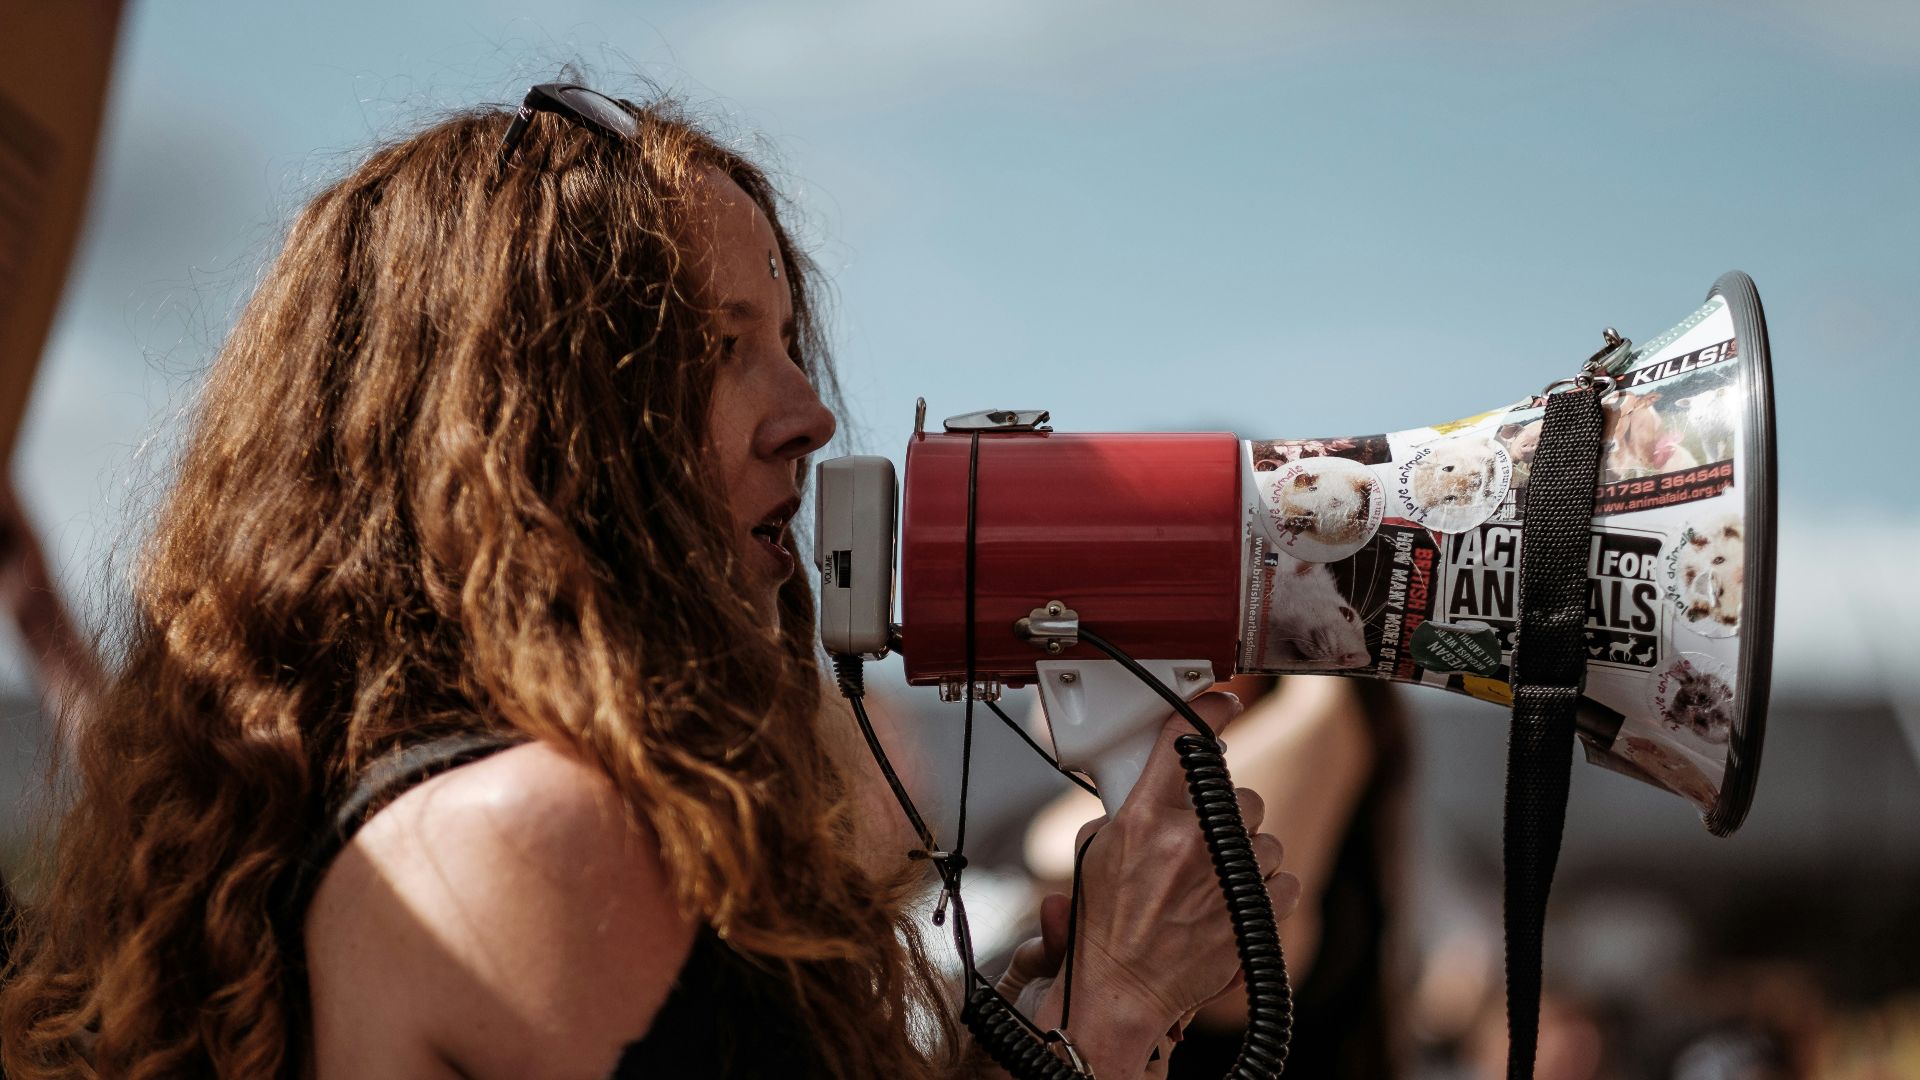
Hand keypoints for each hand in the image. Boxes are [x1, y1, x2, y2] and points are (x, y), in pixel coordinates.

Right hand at [1010, 694, 1303, 1076]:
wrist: (1122, 991)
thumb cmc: (1104, 927)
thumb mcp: (1097, 850)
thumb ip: (1131, 808)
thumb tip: (1159, 782)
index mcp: (1145, 818)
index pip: (1186, 740)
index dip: (1210, 711)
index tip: (1222, 703)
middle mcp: (1189, 842)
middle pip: (1238, 792)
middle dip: (1225, 811)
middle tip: (1200, 836)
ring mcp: (1225, 878)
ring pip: (1264, 838)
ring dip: (1245, 853)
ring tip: (1214, 878)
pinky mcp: (1252, 914)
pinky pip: (1283, 880)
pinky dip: (1266, 890)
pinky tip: (1237, 900)